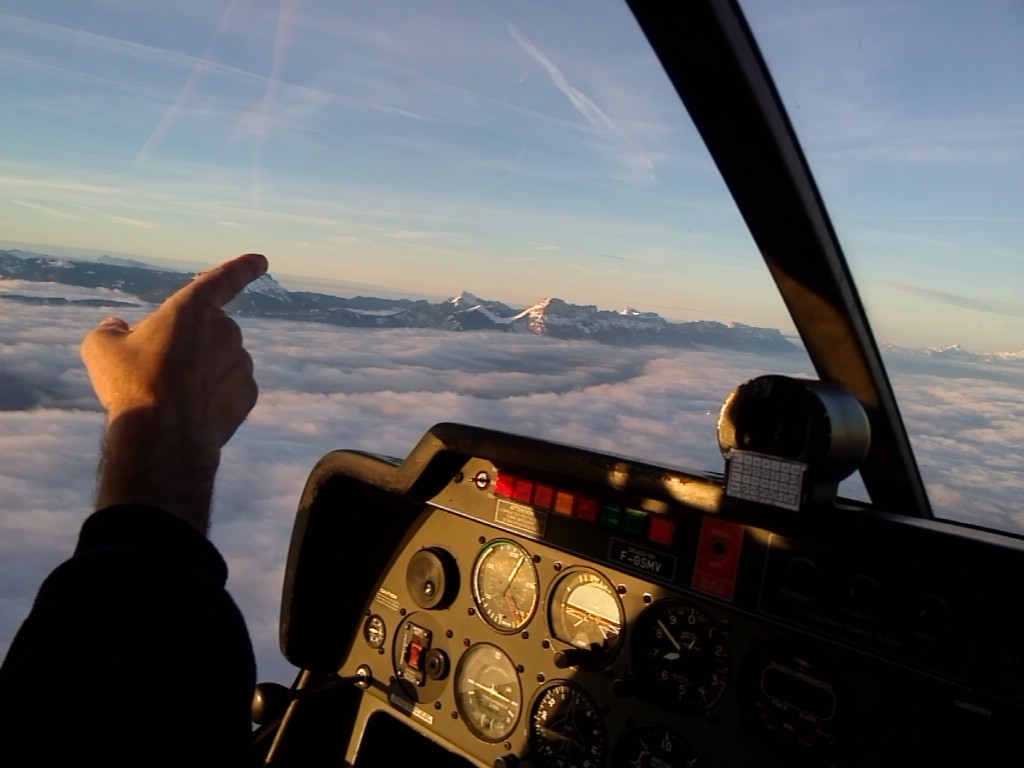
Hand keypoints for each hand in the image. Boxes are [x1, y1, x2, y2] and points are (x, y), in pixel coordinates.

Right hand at [81, 253, 267, 530]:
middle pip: (204, 335)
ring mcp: (242, 362)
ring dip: (198, 376)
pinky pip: (228, 390)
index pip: (222, 280)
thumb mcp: (101, 348)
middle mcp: (226, 330)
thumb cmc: (130, 385)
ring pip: (217, 363)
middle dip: (185, 351)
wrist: (163, 438)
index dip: (242, 268)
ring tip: (169, 398)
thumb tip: (117, 326)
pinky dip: (212, 399)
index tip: (261, 260)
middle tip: (155, 375)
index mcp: (193, 308)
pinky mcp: (250, 393)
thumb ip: (110, 330)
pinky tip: (191, 414)